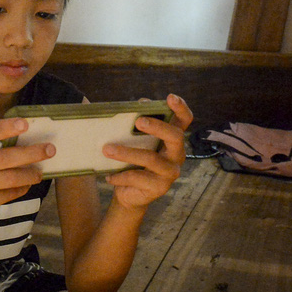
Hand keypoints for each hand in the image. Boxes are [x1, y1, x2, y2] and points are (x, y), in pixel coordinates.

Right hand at [0, 118, 54, 225]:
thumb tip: (20, 134)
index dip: (6, 128)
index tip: (26, 124)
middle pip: (3, 158)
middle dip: (30, 153)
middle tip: (50, 149)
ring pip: (8, 178)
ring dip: (29, 175)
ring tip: (40, 172)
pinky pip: (5, 195)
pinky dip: (20, 189)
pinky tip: (27, 185)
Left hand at [102, 94, 193, 210]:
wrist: (129, 194)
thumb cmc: (134, 161)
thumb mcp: (136, 142)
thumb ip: (139, 123)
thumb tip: (139, 104)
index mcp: (173, 140)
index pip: (184, 121)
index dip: (180, 108)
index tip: (170, 97)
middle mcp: (177, 155)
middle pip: (175, 136)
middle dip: (157, 127)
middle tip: (138, 121)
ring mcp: (170, 173)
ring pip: (151, 159)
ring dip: (127, 153)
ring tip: (107, 149)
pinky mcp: (159, 188)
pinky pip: (137, 178)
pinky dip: (120, 175)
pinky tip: (108, 176)